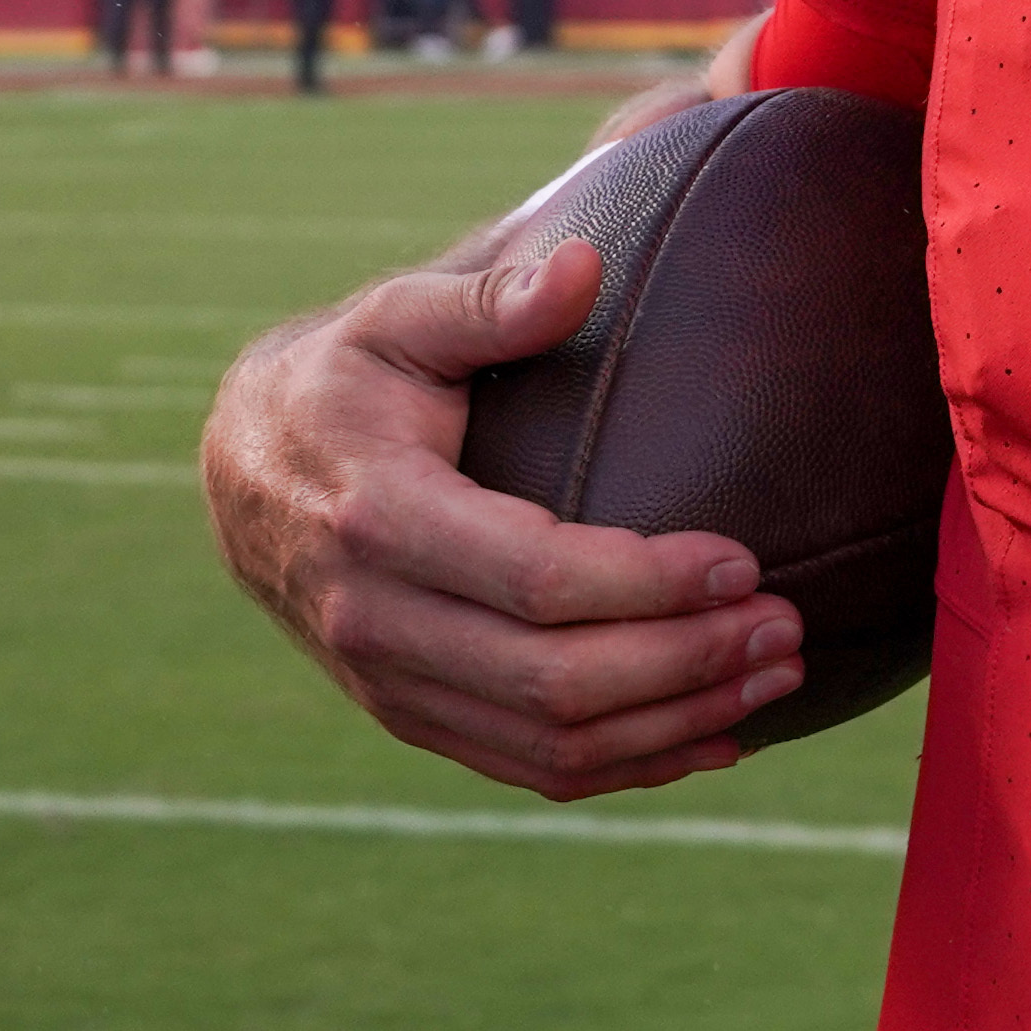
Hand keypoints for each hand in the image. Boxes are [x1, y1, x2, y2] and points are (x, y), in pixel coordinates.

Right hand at [202, 235, 803, 798]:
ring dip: (676, 723)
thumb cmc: (345, 377)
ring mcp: (387, 682)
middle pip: (553, 679)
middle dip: (686, 663)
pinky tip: (712, 737)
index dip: (648, 583)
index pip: (532, 578)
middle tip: (787, 628)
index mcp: (376, 514)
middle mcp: (373, 618)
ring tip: (776, 678)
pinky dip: (626, 765)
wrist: (242, 472)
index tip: (745, 559)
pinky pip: (526, 766)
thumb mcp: (397, 317)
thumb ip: (489, 300)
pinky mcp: (408, 716)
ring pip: (549, 742)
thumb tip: (585, 264)